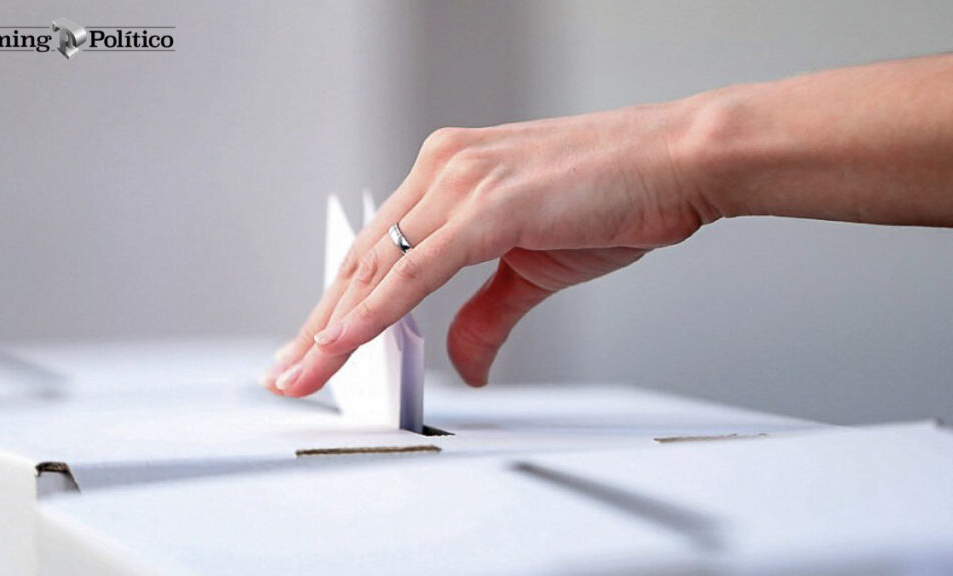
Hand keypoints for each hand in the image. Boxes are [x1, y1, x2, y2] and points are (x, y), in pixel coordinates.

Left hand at [263, 101, 715, 395]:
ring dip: (333, 329)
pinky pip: (418, 270)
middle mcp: (443, 170)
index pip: (376, 254)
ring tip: (302, 374)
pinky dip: (377, 310)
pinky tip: (346, 341)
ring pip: (378, 269)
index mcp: (449, 175)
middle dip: (319, 327)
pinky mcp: (489, 206)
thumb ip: (486, 315)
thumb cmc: (617, 195)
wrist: (679, 162)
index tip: (314, 349)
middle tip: (288, 374)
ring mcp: (462, 183)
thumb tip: (464, 362)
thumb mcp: (533, 269)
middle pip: (362, 263)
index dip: (339, 307)